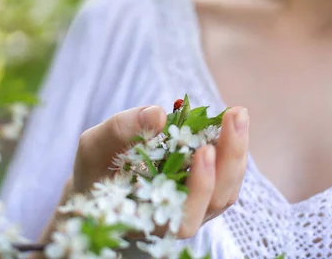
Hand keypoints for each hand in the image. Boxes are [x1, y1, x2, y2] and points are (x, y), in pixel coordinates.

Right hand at [71, 104, 249, 238]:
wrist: (103, 178)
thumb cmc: (97, 168)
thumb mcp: (95, 146)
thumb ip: (121, 130)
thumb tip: (157, 114)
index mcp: (149, 219)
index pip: (183, 216)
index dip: (198, 187)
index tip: (203, 150)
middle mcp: (178, 219)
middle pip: (216, 200)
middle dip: (229, 158)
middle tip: (233, 116)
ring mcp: (195, 207)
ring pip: (227, 189)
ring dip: (236, 150)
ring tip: (236, 114)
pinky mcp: (206, 190)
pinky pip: (228, 176)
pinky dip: (233, 149)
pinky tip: (231, 121)